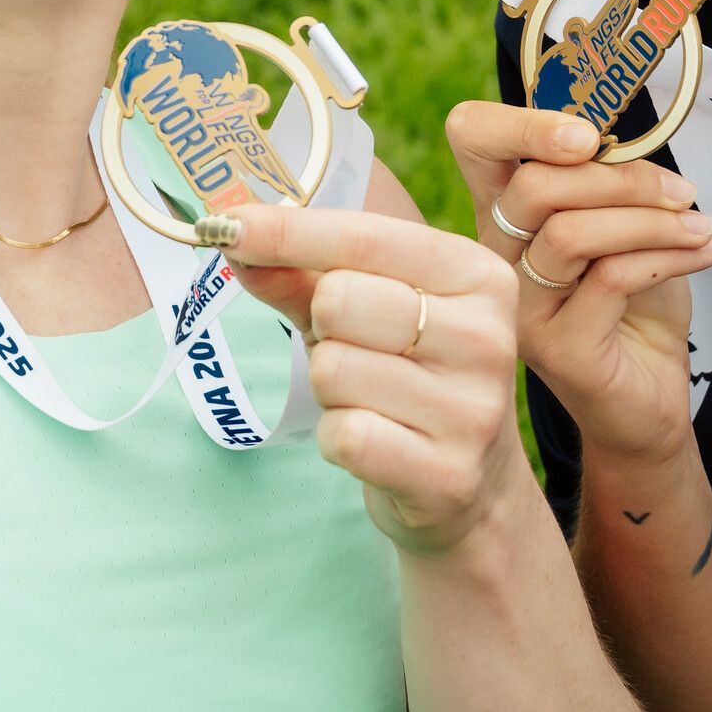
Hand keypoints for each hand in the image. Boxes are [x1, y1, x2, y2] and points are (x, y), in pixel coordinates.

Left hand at [221, 206, 539, 556]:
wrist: (473, 486)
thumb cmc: (407, 377)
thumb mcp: (364, 314)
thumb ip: (301, 274)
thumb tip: (234, 238)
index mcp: (476, 275)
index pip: (363, 236)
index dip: (285, 231)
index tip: (225, 225)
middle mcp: (486, 335)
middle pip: (339, 301)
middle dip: (321, 330)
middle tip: (354, 355)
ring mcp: (472, 408)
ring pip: (333, 369)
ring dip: (328, 389)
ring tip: (368, 402)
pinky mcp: (448, 474)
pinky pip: (345, 435)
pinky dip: (337, 439)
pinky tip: (373, 443)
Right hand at [446, 102, 711, 465]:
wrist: (649, 399)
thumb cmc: (633, 307)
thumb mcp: (624, 227)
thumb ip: (611, 183)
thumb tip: (633, 142)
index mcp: (505, 213)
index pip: (472, 141)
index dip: (519, 123)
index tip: (588, 134)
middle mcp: (496, 257)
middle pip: (532, 186)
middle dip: (620, 178)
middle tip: (681, 192)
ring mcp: (519, 306)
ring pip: (570, 233)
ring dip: (650, 221)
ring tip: (700, 226)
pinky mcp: (556, 346)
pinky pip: (609, 278)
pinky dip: (667, 257)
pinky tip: (704, 253)